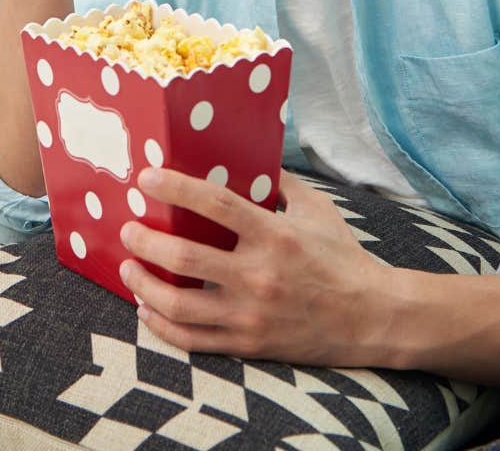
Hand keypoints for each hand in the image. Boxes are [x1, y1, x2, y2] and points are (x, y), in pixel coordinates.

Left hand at [117, 169, 393, 366]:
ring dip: (143, 286)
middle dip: (146, 242)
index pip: (216, 205)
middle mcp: (259, 276)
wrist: (371, 317)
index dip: (176, 188)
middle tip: (129, 230)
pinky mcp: (248, 343)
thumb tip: (249, 156)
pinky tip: (147, 309)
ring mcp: (251, 314)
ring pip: (178, 305)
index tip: (147, 178)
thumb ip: (282, 182)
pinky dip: (161, 326)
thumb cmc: (342, 257)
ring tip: (129, 269)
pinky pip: (192, 340)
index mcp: (275, 235)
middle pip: (184, 259)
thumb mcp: (318, 210)